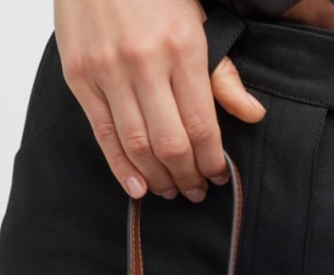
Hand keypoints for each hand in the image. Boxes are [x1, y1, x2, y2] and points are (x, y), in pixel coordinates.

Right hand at [54, 0, 265, 201]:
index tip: (218, 176)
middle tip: (196, 192)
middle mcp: (143, 64)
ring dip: (157, 178)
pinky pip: (103, 136)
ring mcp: (108, 73)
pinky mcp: (80, 79)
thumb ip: (223, 74)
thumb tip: (252, 115)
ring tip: (171, 191)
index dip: (211, 161)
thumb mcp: (199, 23)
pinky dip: (121, 168)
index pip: (201, 125)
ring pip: (137, 145)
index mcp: (181, 49)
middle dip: (187, 176)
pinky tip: (137, 188)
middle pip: (170, 143)